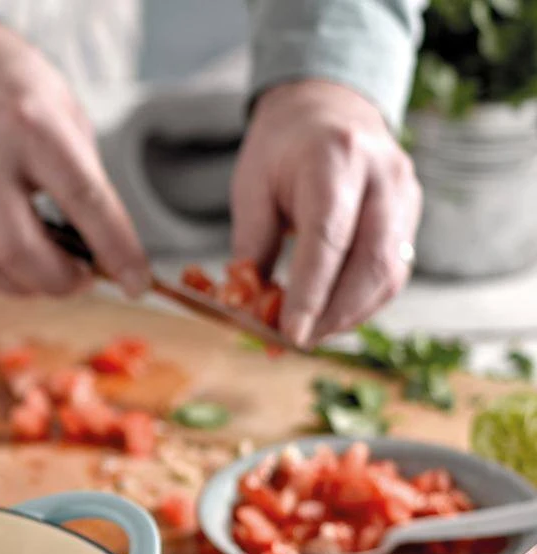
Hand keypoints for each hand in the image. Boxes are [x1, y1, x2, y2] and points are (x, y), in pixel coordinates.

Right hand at [0, 12, 148, 297]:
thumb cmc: (12, 90)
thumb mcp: (63, 113)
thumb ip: (84, 178)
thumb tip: (106, 247)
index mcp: (33, 127)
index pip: (84, 201)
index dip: (116, 249)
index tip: (136, 282)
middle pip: (23, 250)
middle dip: (64, 281)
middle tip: (85, 276)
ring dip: (30, 287)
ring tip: (52, 274)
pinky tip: (19, 268)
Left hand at [231, 81, 421, 347]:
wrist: (326, 108)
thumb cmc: (281, 150)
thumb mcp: (252, 188)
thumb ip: (252, 248)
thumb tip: (247, 310)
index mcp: (336, 158)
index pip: (328, 238)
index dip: (310, 294)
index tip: (290, 334)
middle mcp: (382, 175)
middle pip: (370, 263)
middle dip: (333, 315)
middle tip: (297, 342)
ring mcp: (404, 195)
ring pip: (389, 274)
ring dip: (349, 316)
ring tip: (311, 333)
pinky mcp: (410, 216)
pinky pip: (393, 273)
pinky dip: (362, 304)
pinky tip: (331, 316)